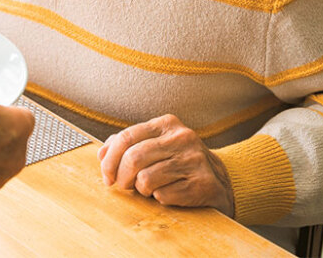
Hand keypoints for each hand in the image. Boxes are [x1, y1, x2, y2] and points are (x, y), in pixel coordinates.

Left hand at [98, 114, 234, 216]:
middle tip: (123, 186)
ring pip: (146, 179)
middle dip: (121, 177)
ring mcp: (194, 160)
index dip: (110, 159)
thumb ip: (128, 145)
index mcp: (167, 124)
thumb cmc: (179, 162)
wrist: (220, 181)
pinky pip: (163, 195)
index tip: (106, 175)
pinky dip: (159, 198)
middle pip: (133, 158)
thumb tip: (101, 153)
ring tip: (149, 189)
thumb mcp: (156, 145)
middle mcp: (183, 138)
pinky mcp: (202, 184)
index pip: (127, 137)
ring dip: (141, 189)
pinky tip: (168, 193)